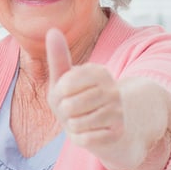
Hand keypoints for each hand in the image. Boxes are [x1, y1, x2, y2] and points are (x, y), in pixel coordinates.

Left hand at [46, 28, 132, 168]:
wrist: (104, 129)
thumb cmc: (77, 101)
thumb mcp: (64, 80)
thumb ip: (58, 57)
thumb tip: (52, 30)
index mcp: (98, 72)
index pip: (65, 84)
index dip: (59, 94)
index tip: (67, 95)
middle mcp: (112, 89)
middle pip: (69, 106)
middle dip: (64, 113)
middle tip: (74, 112)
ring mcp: (118, 111)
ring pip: (76, 123)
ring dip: (72, 126)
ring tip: (81, 121)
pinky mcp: (118, 132)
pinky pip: (85, 139)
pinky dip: (80, 139)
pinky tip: (89, 133)